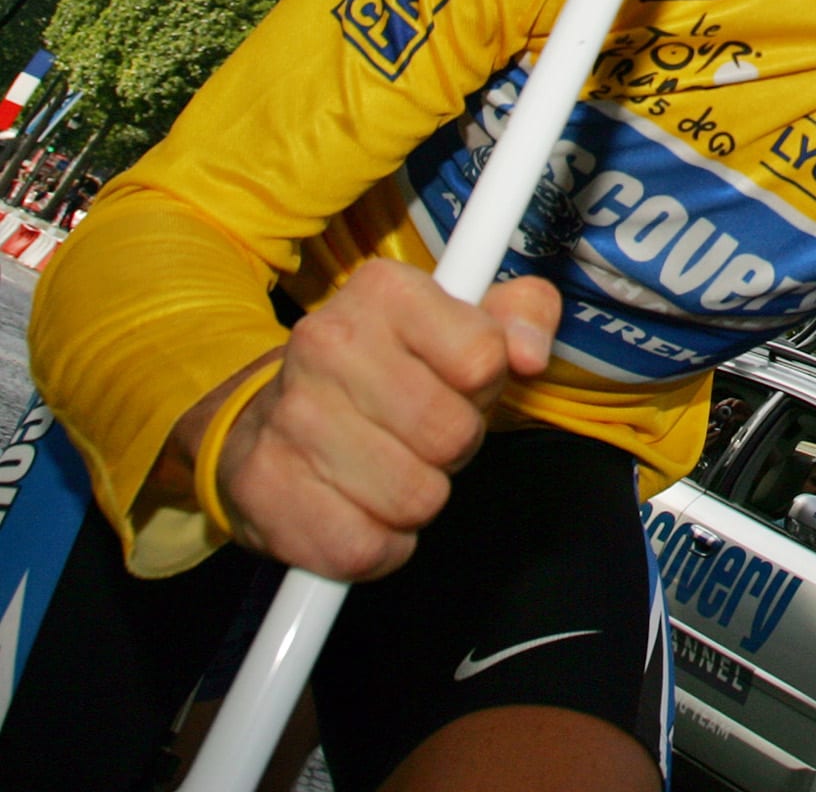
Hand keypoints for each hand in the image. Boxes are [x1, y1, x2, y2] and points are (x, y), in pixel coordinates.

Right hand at [170, 260, 559, 581]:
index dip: (483, 387)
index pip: (482, 358)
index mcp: (384, 290)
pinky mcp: (263, 486)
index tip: (457, 384)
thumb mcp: (461, 322)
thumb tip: (530, 352)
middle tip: (422, 435)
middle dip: (452, 448)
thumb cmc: (387, 371)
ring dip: (416, 499)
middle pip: (451, 434)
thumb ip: (522, 316)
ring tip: (389, 466)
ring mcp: (289, 415)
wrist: (269, 416)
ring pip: (415, 498)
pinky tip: (360, 508)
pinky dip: (377, 545)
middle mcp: (327, 341)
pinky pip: (364, 548)